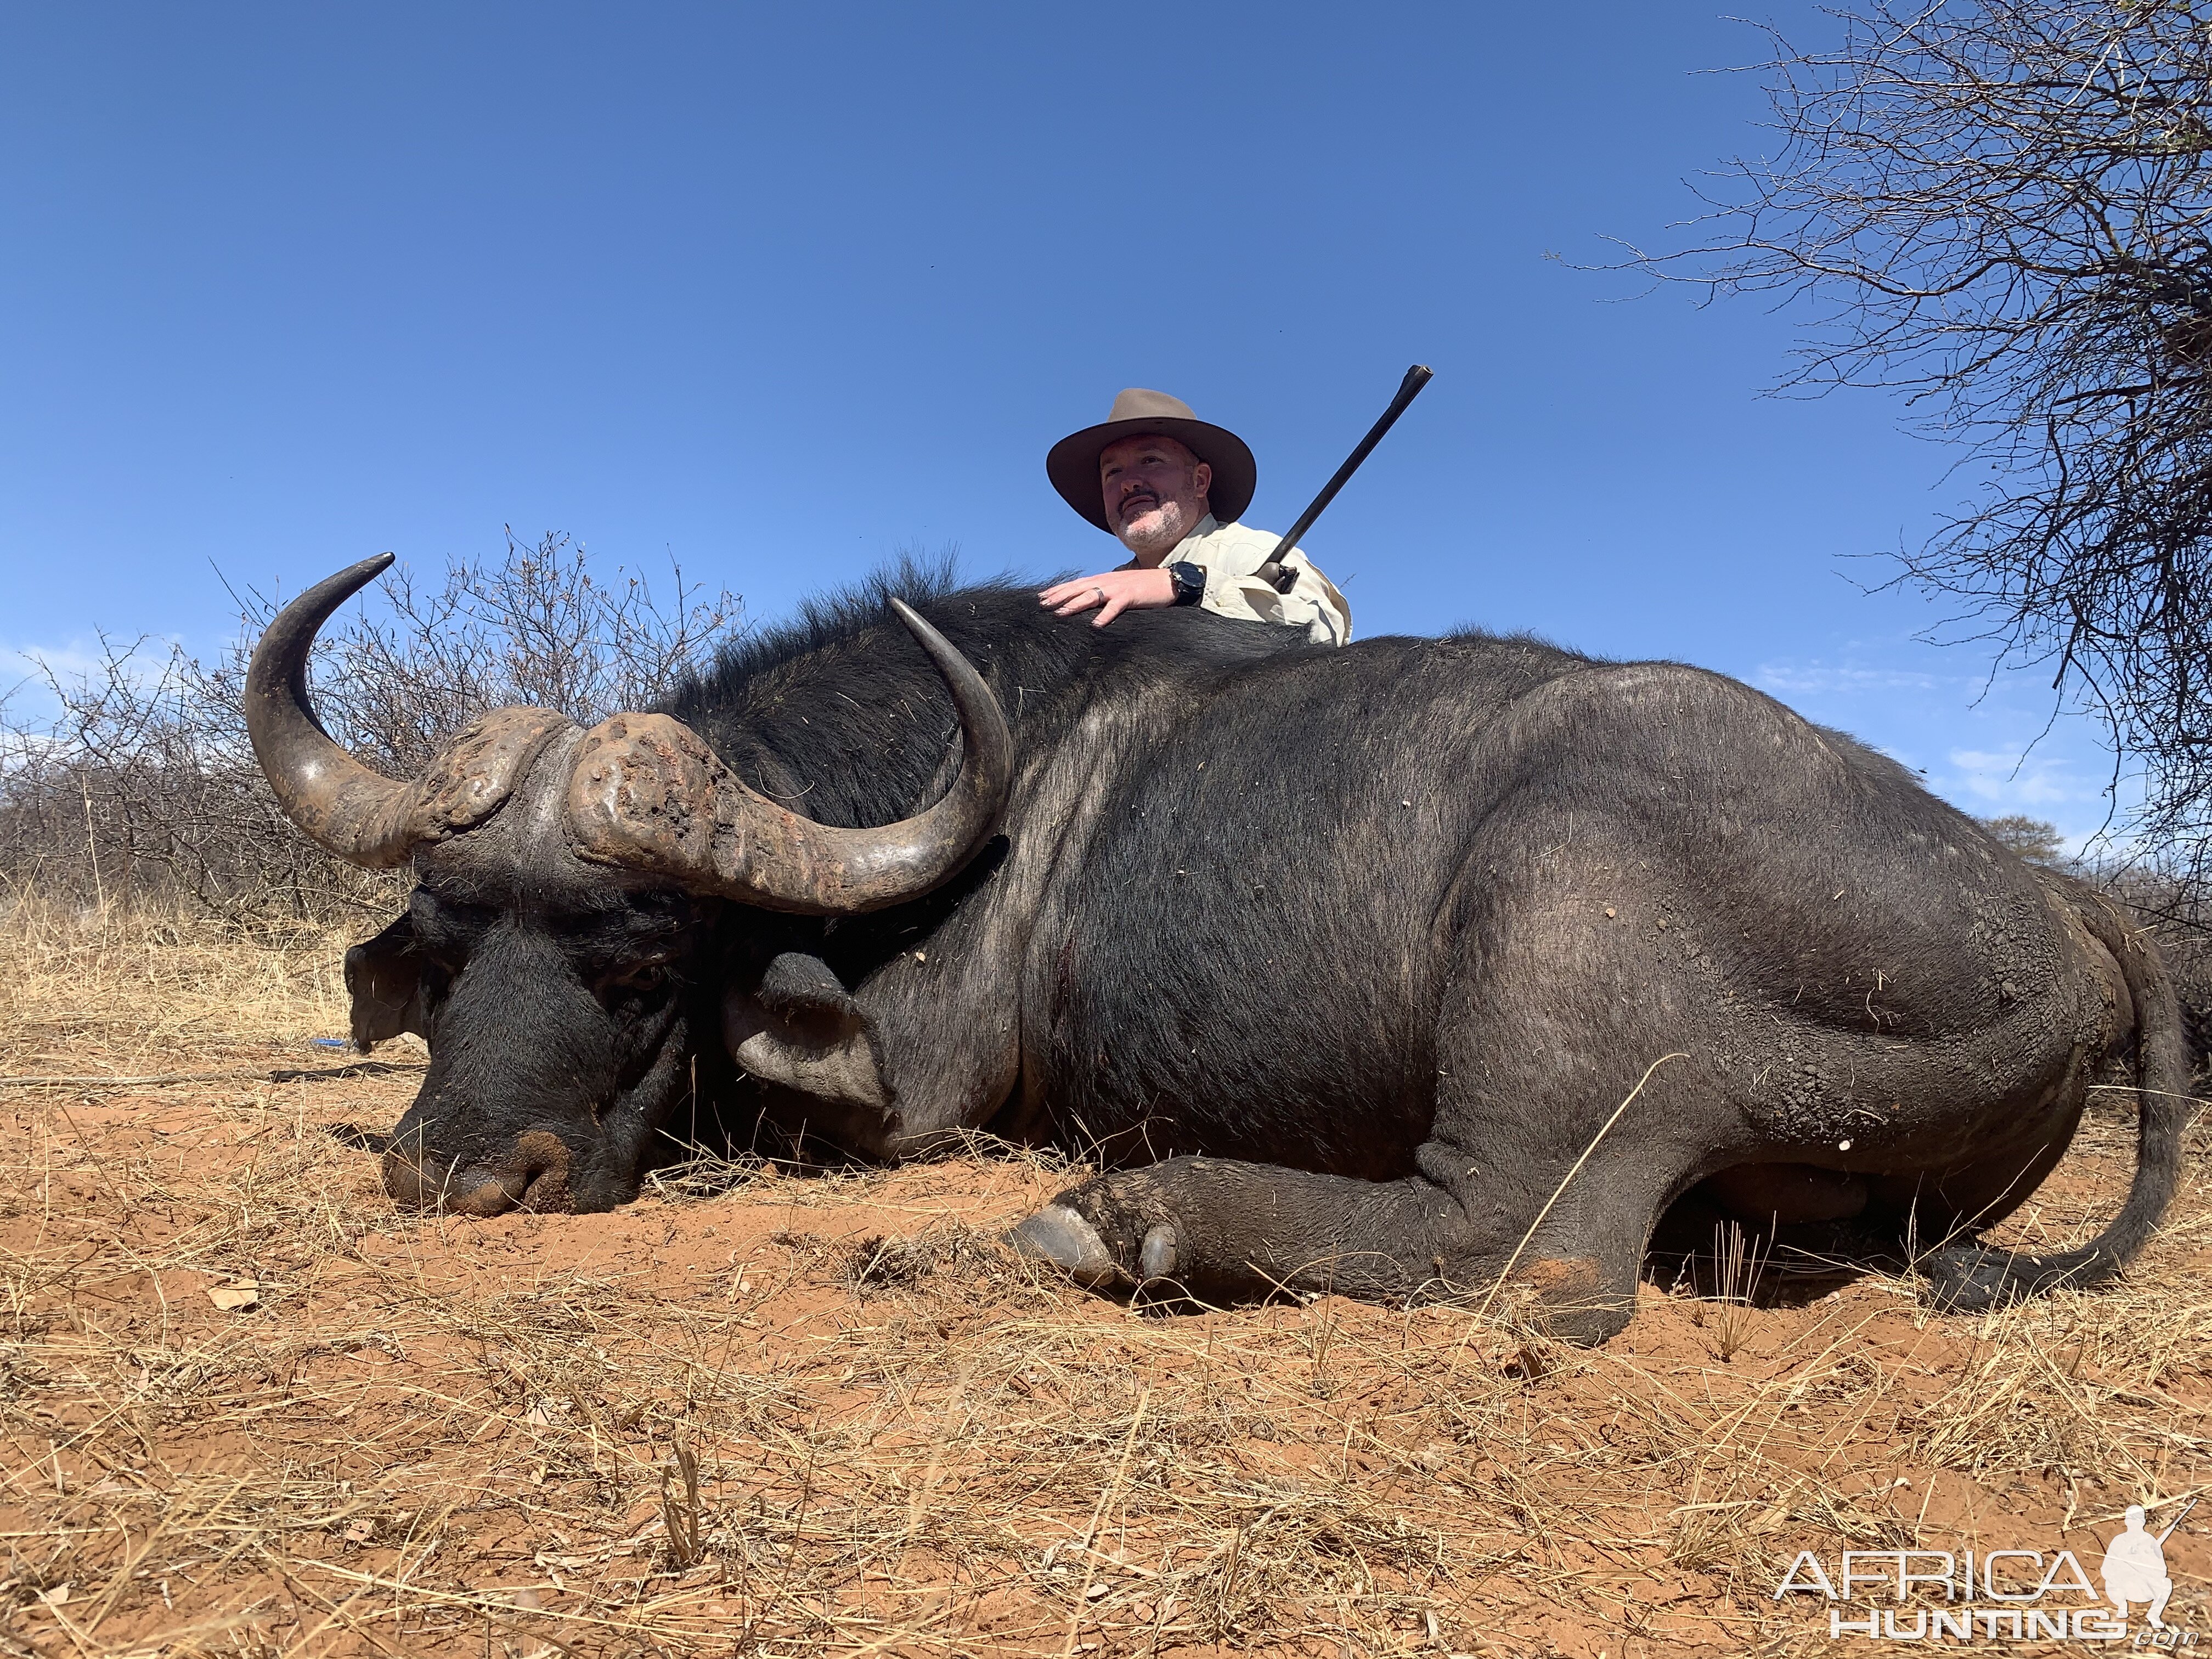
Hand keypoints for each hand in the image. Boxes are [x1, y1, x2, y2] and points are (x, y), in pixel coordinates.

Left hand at [1038, 566, 1176, 627]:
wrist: (1167, 581)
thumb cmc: (1143, 587)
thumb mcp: (1119, 588)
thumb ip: (1104, 593)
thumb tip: (1088, 603)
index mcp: (1103, 579)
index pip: (1076, 584)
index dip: (1058, 590)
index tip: (1042, 597)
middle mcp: (1107, 581)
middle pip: (1078, 588)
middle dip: (1059, 596)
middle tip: (1042, 604)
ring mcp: (1118, 588)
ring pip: (1091, 595)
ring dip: (1074, 604)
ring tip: (1060, 613)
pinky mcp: (1130, 596)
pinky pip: (1115, 607)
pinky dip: (1105, 615)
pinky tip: (1095, 625)